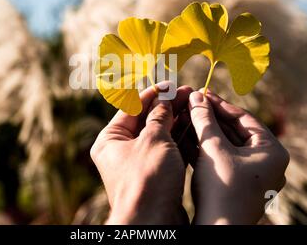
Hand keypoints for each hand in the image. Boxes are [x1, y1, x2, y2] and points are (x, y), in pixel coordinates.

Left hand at [90, 83, 191, 223]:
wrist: (152, 222)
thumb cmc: (147, 180)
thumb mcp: (153, 140)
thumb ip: (160, 116)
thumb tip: (164, 99)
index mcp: (110, 139)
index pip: (132, 107)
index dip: (153, 94)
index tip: (171, 84)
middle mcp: (122, 150)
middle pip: (147, 120)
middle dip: (168, 105)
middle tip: (189, 92)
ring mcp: (139, 163)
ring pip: (160, 135)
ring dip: (177, 120)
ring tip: (195, 105)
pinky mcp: (155, 174)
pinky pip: (168, 150)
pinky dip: (180, 138)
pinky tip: (195, 126)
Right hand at [186, 90, 288, 224]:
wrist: (217, 230)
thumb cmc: (221, 188)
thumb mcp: (212, 148)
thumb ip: (205, 119)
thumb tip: (197, 95)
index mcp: (272, 151)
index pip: (244, 118)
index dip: (220, 104)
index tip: (202, 93)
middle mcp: (267, 163)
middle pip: (235, 131)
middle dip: (210, 118)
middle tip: (192, 104)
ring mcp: (252, 176)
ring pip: (226, 146)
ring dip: (205, 132)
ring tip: (186, 117)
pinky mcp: (237, 185)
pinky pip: (222, 160)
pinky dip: (205, 149)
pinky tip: (186, 137)